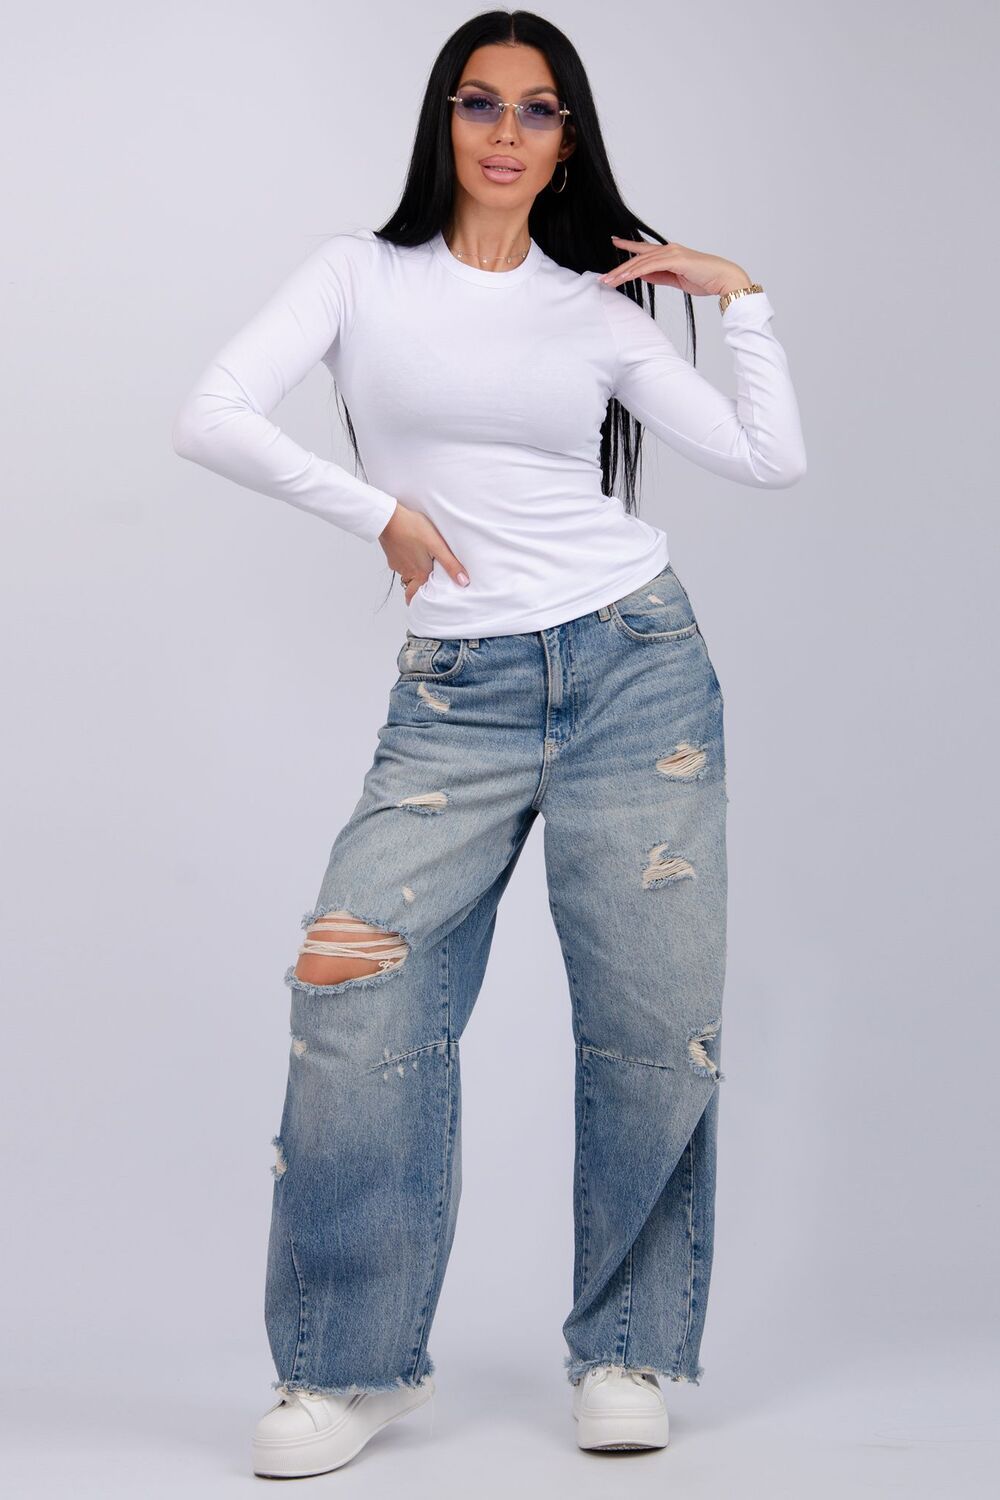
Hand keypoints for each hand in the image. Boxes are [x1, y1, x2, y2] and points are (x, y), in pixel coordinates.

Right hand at [378, 501, 469, 606]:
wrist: (389, 517)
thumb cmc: (413, 528)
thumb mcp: (437, 546)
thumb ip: (450, 564)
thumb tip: (463, 582)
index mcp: (419, 573)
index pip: (416, 595)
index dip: (419, 600)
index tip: (424, 604)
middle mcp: (406, 571)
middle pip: (411, 585)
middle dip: (416, 588)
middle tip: (423, 588)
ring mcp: (396, 563)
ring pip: (406, 573)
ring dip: (413, 572)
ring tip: (422, 564)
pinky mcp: (391, 554)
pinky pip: (399, 562)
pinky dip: (406, 560)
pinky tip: (411, 550)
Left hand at [602, 236, 751, 298]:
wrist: (723, 279)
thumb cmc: (704, 280)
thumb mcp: (676, 280)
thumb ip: (659, 276)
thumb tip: (643, 275)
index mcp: (670, 253)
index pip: (644, 249)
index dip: (628, 245)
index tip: (614, 241)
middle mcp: (669, 249)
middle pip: (638, 257)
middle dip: (619, 268)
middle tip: (602, 277)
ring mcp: (672, 253)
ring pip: (640, 262)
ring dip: (623, 272)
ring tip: (608, 281)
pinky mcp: (675, 260)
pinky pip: (650, 266)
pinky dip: (636, 272)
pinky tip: (624, 277)